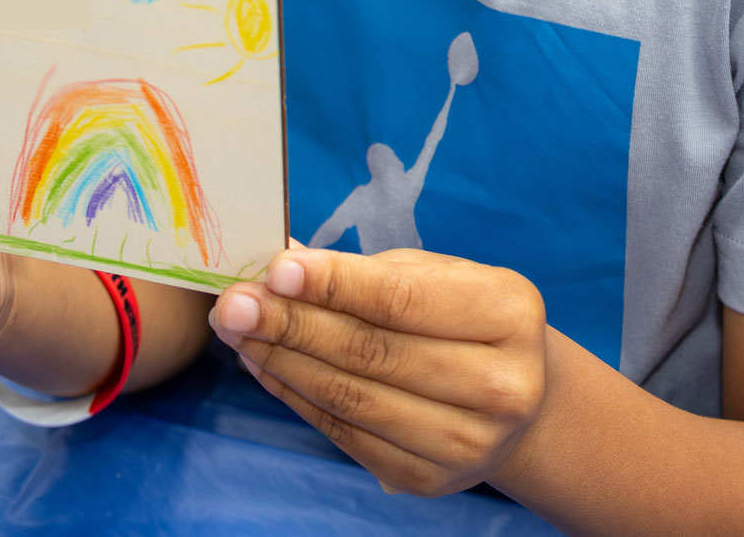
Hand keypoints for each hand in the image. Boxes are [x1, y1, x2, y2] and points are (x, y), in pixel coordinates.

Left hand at [209, 248, 547, 496]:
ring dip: (282, 361)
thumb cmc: (459, 316)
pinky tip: (265, 366)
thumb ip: (360, 271)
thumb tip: (276, 263)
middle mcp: (502, 386)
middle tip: (233, 304)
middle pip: (371, 352)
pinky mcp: (429, 479)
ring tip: (237, 332)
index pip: (402, 300)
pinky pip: (345, 434)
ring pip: (351, 398)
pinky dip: (295, 397)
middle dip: (291, 323)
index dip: (333, 285)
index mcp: (509, 314)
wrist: (510, 396)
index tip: (276, 270)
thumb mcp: (431, 273)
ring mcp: (468, 443)